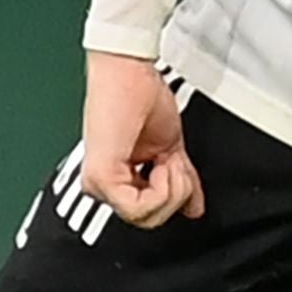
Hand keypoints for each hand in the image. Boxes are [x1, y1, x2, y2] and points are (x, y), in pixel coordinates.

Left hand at [80, 52, 201, 227]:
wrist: (129, 70)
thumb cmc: (141, 95)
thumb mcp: (169, 147)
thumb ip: (180, 182)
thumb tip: (193, 208)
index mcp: (116, 177)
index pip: (148, 215)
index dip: (176, 195)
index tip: (178, 165)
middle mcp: (102, 184)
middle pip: (149, 221)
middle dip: (175, 192)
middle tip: (172, 160)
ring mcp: (99, 183)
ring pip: (146, 217)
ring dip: (171, 187)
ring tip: (164, 156)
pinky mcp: (102, 177)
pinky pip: (139, 208)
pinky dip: (162, 187)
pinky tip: (159, 162)